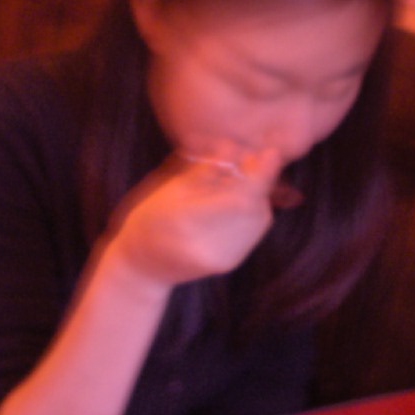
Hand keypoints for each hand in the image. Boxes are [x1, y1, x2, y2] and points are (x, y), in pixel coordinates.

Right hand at [105, 144, 284, 288]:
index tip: (271, 153)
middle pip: (255, 207)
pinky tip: (240, 200)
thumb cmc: (148, 221)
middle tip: (251, 161)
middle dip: (259, 180)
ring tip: (240, 180)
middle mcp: (210, 246)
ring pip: (260, 218)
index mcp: (189, 223)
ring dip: (259, 193)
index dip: (260, 175)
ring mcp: (223, 259)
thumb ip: (202, 170)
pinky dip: (254, 209)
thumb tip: (233, 147)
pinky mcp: (230, 263)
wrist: (143, 267)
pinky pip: (254, 232)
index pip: (240, 198)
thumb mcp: (169, 189)